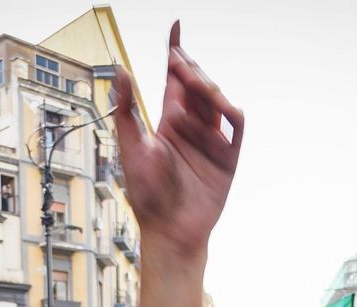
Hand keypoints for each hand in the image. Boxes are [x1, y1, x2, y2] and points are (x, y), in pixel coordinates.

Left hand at [113, 22, 243, 260]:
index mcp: (168, 121)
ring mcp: (211, 140)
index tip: (176, 26)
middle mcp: (191, 127)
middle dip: (190, 69)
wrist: (171, 230)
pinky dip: (231, 112)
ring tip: (191, 100)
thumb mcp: (132, 148)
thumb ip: (127, 110)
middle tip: (177, 65)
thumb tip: (119, 70)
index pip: (174, 79)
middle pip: (197, 84)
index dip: (176, 51)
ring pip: (217, 99)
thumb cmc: (147, 195)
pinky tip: (221, 109)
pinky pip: (236, 126)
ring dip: (206, 90)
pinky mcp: (228, 157)